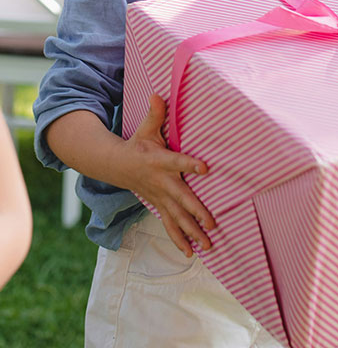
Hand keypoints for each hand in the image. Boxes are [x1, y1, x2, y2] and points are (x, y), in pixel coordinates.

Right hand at [120, 94, 215, 255]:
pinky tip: (191, 253)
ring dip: (192, 233)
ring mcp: (160, 198)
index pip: (178, 162)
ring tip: (207, 246)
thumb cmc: (138, 144)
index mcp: (160, 161)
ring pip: (177, 218)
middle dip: (196, 212)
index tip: (205, 167)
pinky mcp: (159, 206)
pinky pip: (169, 226)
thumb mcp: (146, 128)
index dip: (191, 164)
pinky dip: (179, 240)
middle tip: (211, 223)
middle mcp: (162, 183)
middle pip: (181, 199)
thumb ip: (155, 113)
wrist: (116, 166)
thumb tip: (157, 94)